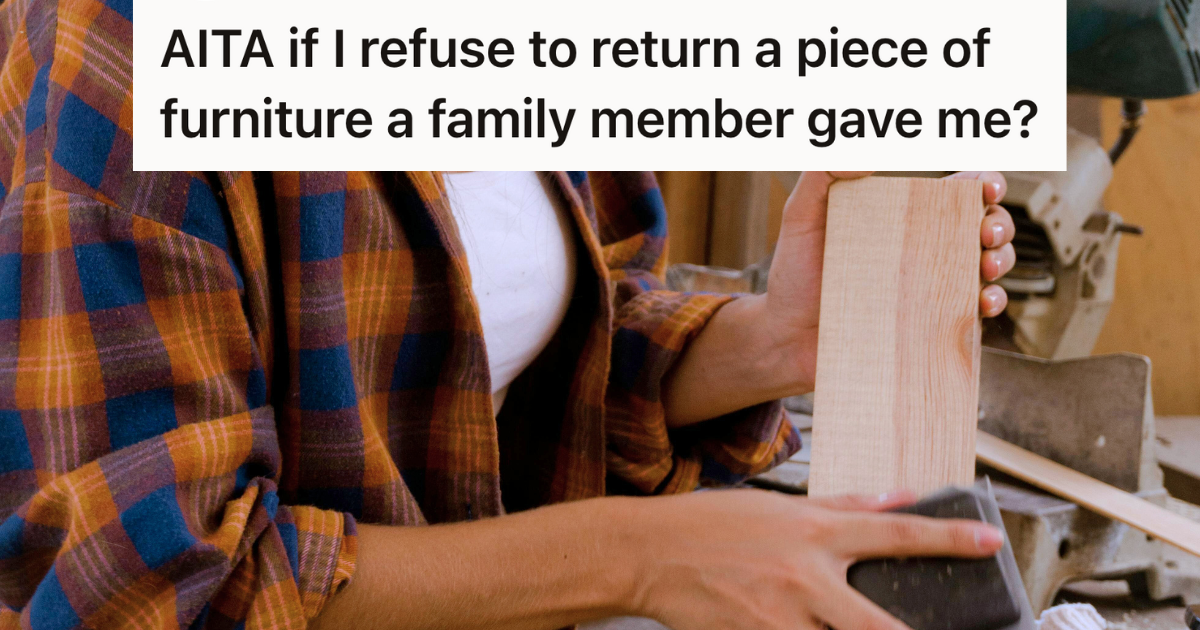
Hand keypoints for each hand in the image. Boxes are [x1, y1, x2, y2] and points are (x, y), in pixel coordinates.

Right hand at [633, 489, 1003, 629]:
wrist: (646, 552)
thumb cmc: (708, 525)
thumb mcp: (778, 505)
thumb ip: (843, 505)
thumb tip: (898, 496)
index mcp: (814, 532)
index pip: (895, 532)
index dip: (949, 537)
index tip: (989, 541)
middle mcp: (805, 578)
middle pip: (880, 624)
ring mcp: (779, 618)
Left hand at [763, 171, 1015, 391]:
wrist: (784, 337)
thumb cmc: (793, 275)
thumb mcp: (800, 218)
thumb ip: (821, 176)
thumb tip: (863, 158)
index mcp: (902, 217)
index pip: (957, 193)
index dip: (984, 184)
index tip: (985, 189)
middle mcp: (923, 250)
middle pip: (983, 226)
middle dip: (999, 224)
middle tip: (986, 232)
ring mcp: (930, 288)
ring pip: (988, 267)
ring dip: (1001, 261)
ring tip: (986, 267)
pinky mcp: (930, 326)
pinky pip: (973, 314)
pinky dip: (990, 304)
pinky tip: (983, 303)